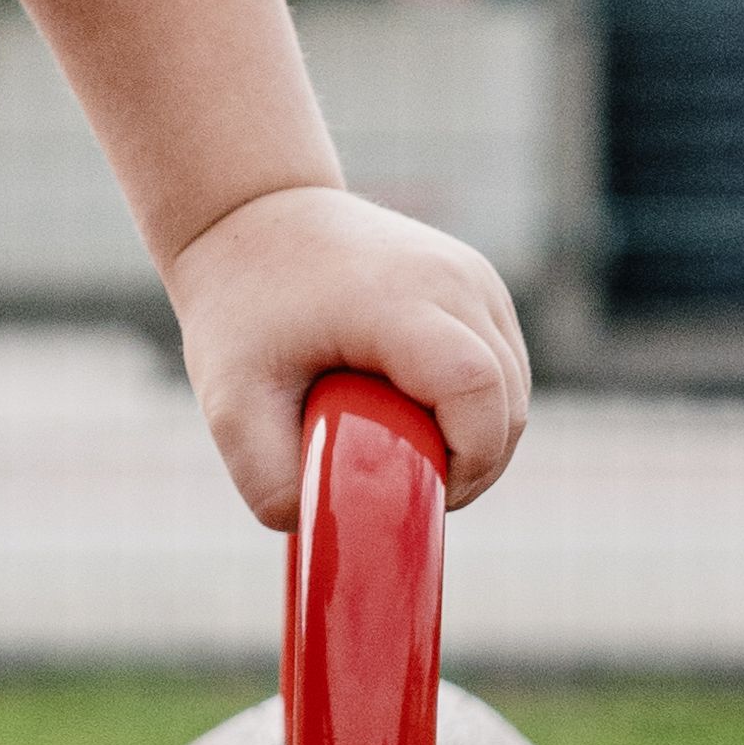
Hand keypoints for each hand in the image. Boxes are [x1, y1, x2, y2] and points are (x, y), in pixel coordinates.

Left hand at [171, 178, 530, 514]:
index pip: (476, 388)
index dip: (465, 461)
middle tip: (404, 478)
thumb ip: (270, 479)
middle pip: (507, 402)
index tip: (416, 486)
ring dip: (476, 437)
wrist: (252, 215)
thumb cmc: (241, 310)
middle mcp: (452, 278)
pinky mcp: (479, 281)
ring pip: (513, 389)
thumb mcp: (229, 401)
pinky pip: (504, 365)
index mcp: (395, 299)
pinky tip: (419, 411)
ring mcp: (473, 275)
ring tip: (404, 445)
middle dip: (471, 464)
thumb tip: (328, 528)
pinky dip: (477, 405)